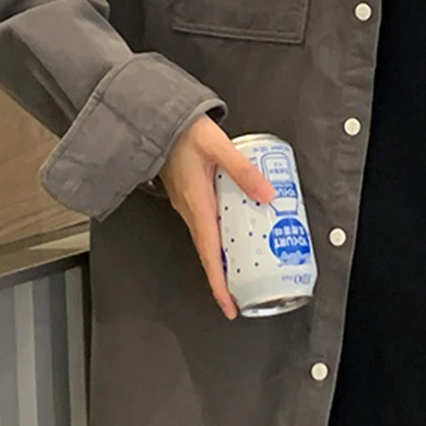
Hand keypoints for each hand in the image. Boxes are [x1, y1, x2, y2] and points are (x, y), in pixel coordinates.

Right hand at [159, 115, 275, 319]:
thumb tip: (268, 194)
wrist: (158, 119)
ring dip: (228, 257)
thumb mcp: (218, 147)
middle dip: (228, 278)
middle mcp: (191, 211)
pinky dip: (226, 234)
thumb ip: (243, 170)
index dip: (220, 283)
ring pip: (212, 239)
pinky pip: (211, 223)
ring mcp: (190, 205)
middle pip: (211, 254)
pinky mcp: (193, 197)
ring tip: (252, 266)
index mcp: (197, 205)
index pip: (210, 254)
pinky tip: (243, 229)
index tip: (231, 306)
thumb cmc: (183, 132)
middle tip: (249, 292)